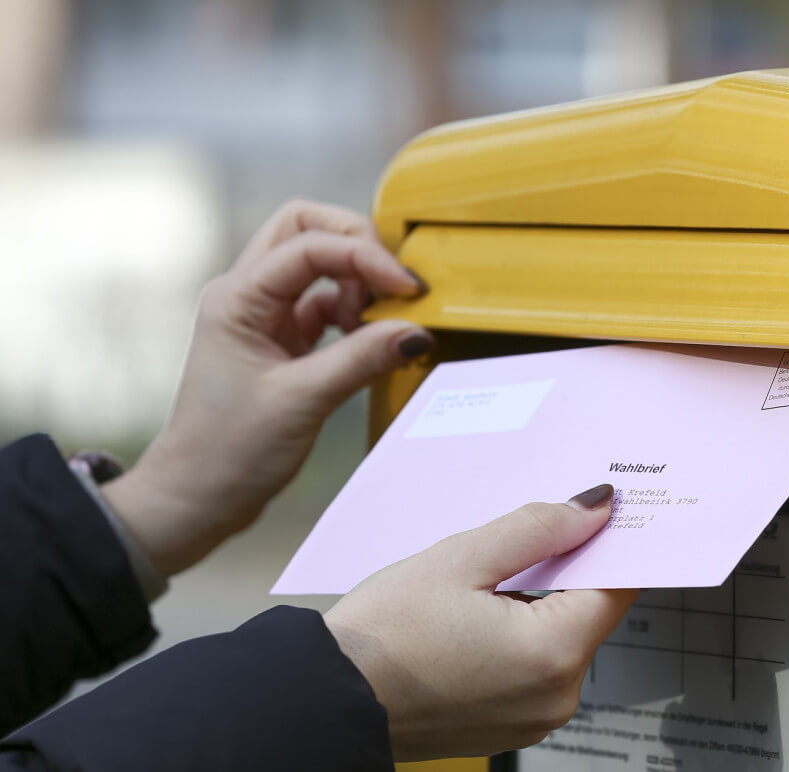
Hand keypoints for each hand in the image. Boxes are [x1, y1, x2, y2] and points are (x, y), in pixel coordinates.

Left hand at [102, 199, 433, 575]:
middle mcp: (246, 294)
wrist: (199, 496)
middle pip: (307, 229)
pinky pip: (325, 302)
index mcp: (237, 298)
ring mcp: (263, 315)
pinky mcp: (281, 339)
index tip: (408, 289)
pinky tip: (371, 339)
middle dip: (357, 245)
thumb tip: (417, 330)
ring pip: (318, 262)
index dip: (365, 257)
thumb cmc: (230, 452)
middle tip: (394, 285)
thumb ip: (362, 359)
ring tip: (381, 322)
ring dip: (357, 279)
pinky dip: (355, 311)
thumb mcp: (303, 401)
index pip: (309, 245)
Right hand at [323, 485, 638, 760]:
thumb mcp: (461, 559)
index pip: (616, 586)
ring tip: (484, 582)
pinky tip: (477, 618)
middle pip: (589, 613)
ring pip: (561, 640)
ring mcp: (535, 719)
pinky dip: (520, 637)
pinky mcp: (512, 728)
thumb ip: (537, 529)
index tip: (597, 514)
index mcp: (552, 654)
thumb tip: (596, 507)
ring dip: (538, 604)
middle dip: (565, 571)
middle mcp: (556, 696)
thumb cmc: (383, 633)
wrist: (326, 701)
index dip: (608, 545)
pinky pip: (536, 669)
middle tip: (522, 538)